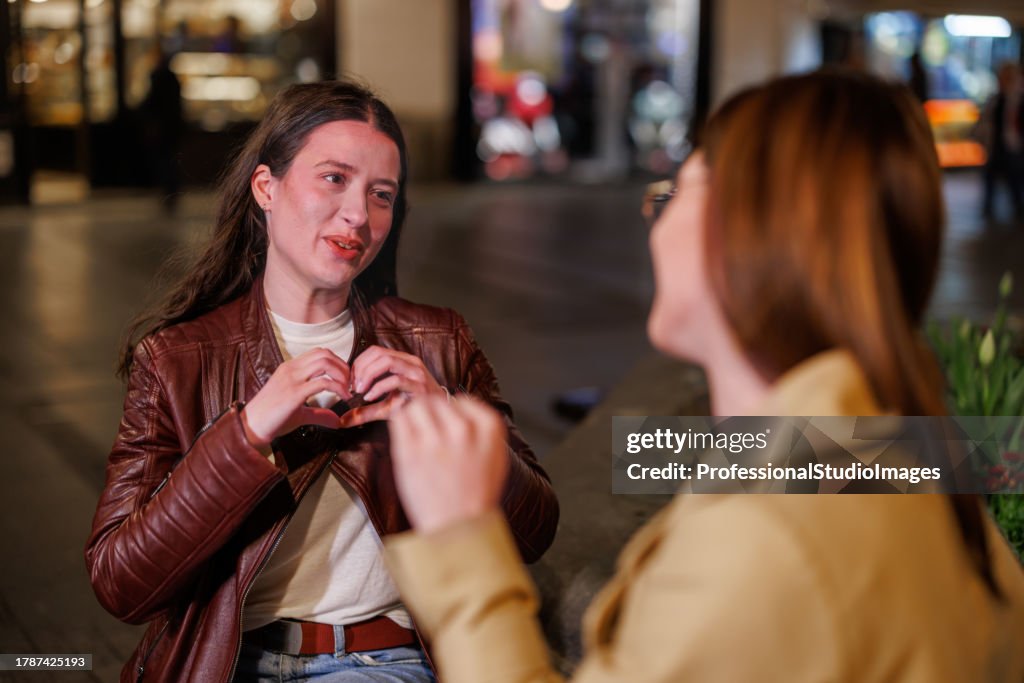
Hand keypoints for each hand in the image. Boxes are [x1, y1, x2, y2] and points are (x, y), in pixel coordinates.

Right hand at [241, 348, 351, 452]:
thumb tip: (338, 420)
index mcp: (290, 368)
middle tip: (351, 383)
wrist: (250, 428)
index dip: (337, 362)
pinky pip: (323, 382)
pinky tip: (343, 397)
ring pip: (325, 362)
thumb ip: (319, 414)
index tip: (346, 379)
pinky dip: (338, 387)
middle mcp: (291, 369)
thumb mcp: (299, 413)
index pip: (319, 353)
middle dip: (343, 366)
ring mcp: (292, 379)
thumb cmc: (272, 420)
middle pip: (325, 353)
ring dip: (342, 374)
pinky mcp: (294, 393)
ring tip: (348, 389)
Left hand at [338, 345, 446, 426]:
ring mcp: (416, 372)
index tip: (350, 381)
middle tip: (352, 387)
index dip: (359, 363)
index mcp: (401, 360)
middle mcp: (409, 362)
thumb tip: (342, 421)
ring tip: (360, 390)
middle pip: (378, 353)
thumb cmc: (412, 408)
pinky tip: (370, 397)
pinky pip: (396, 380)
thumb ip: (364, 411)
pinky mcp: (419, 385)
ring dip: (368, 375)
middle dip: (360, 369)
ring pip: (387, 361)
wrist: (439, 415)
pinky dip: (379, 387)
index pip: (375, 350)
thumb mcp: (385, 407)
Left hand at [388, 395, 508, 532]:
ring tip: (418, 435)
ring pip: (416, 405)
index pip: (462, 400)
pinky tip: (407, 439)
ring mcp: (434, 439)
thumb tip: (460, 404)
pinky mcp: (409, 451)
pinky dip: (400, 424)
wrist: (457, 528)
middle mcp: (463, 429)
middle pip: (437, 401)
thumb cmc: (475, 495)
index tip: (448, 424)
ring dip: (415, 416)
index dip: (453, 411)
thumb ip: (481, 427)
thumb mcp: (495, 456)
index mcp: (488, 428)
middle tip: (431, 433)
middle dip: (433, 414)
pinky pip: (399, 419)